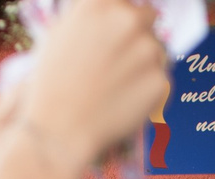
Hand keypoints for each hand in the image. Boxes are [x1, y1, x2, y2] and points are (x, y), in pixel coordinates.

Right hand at [21, 0, 172, 173]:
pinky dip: (148, 89)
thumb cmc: (53, 84)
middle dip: (137, 36)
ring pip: (157, 49)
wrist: (59, 129)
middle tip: (118, 62)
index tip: (118, 33)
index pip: (127, 0)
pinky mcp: (160, 79)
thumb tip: (114, 11)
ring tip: (116, 86)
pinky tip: (124, 100)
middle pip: (148, 17)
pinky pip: (161, 79)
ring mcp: (148, 49)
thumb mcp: (62, 33)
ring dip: (144, 63)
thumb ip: (93, 17)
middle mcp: (128, 19)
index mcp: (100, 1)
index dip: (122, 17)